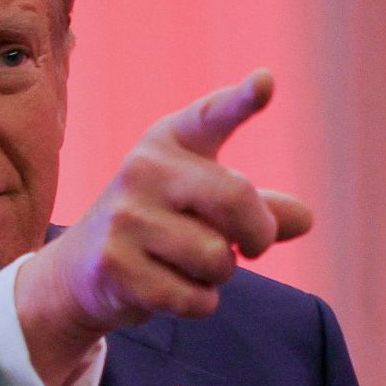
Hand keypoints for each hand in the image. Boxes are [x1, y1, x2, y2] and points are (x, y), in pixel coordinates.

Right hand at [15, 69, 312, 385]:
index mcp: (170, 142)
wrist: (81, 269)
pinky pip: (193, 297)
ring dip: (219, 275)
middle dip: (258, 234)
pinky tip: (172, 289)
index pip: (211, 116)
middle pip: (234, 199)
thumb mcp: (205, 206)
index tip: (266, 82)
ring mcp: (125, 217)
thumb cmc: (161, 227)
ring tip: (190, 266)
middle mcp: (144, 169)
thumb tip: (304, 219)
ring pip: (216, 257)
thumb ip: (258, 208)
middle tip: (254, 248)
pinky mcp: (116, 265)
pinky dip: (199, 303)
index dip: (242, 100)